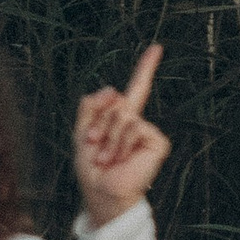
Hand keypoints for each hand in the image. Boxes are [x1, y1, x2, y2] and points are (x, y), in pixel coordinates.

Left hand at [75, 44, 169, 226]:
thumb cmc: (92, 168)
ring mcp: (147, 131)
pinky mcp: (157, 142)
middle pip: (115, 102)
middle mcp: (137, 122)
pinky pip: (134, 126)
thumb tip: (112, 88)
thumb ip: (90, 107)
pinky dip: (120, 142)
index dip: (146, 68)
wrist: (101, 191)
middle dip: (98, 124)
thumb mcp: (82, 132)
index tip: (156, 48)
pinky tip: (120, 158)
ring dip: (107, 138)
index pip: (135, 89)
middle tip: (95, 146)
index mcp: (121, 118)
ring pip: (123, 115)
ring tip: (106, 157)